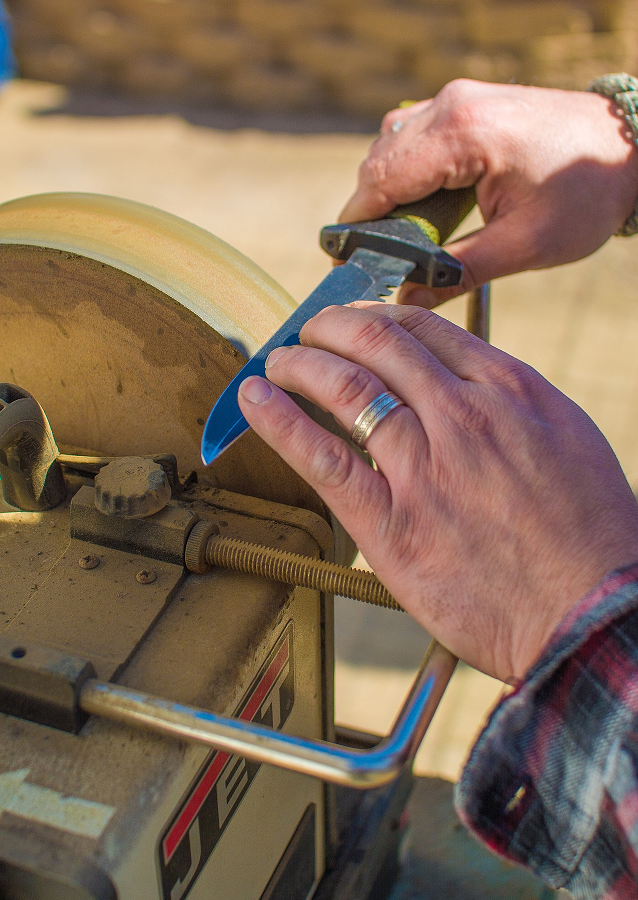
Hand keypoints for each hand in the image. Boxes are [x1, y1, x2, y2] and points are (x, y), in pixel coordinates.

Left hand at [238, 303, 637, 681]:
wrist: (593, 614)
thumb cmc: (590, 535)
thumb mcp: (566, 440)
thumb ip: (510, 405)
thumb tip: (462, 386)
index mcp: (508, 390)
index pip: (424, 328)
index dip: (376, 316)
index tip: (355, 322)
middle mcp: (462, 416)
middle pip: (376, 344)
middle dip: (329, 328)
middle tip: (307, 333)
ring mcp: (424, 468)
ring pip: (344, 388)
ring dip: (298, 364)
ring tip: (277, 362)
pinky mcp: (392, 525)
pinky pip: (323, 459)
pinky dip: (279, 421)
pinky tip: (255, 400)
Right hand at [340, 80, 637, 306]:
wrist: (631, 146)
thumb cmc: (584, 193)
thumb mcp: (524, 245)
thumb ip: (458, 272)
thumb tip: (407, 300)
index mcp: (462, 134)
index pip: (380, 179)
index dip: (356, 226)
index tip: (346, 264)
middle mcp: (451, 104)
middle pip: (379, 161)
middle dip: (370, 213)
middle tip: (376, 261)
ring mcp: (457, 98)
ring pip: (391, 146)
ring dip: (388, 191)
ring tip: (403, 238)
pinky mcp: (465, 103)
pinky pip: (413, 136)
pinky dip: (407, 171)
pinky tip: (424, 205)